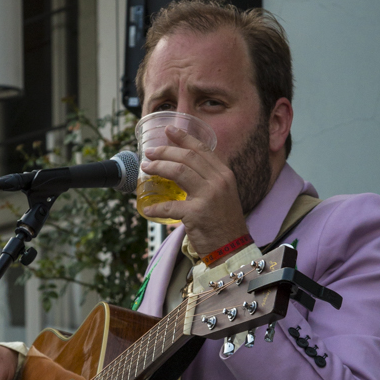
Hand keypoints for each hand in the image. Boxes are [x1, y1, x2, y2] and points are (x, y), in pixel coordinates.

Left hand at [140, 127, 248, 260]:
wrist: (233, 249)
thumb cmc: (225, 224)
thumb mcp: (223, 195)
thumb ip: (209, 181)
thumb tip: (185, 170)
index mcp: (224, 174)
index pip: (202, 149)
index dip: (184, 137)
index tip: (168, 130)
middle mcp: (218, 181)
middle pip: (187, 157)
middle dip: (165, 151)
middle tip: (150, 153)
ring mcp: (208, 197)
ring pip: (178, 172)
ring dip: (158, 168)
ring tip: (146, 168)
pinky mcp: (197, 214)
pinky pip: (170, 206)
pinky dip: (156, 207)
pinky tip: (147, 208)